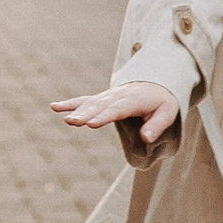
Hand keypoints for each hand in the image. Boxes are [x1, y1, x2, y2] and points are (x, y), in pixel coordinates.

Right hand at [53, 80, 179, 142]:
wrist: (156, 82)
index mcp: (133, 100)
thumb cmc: (162, 101)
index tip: (91, 123)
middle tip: (73, 122)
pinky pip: (84, 100)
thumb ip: (156, 126)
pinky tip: (54, 107)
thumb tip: (146, 139)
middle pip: (99, 106)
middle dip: (85, 114)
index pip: (116, 110)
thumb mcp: (167, 113)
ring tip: (66, 120)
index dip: (103, 116)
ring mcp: (107, 96)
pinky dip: (69, 103)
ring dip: (76, 111)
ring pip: (89, 103)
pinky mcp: (101, 99)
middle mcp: (116, 96)